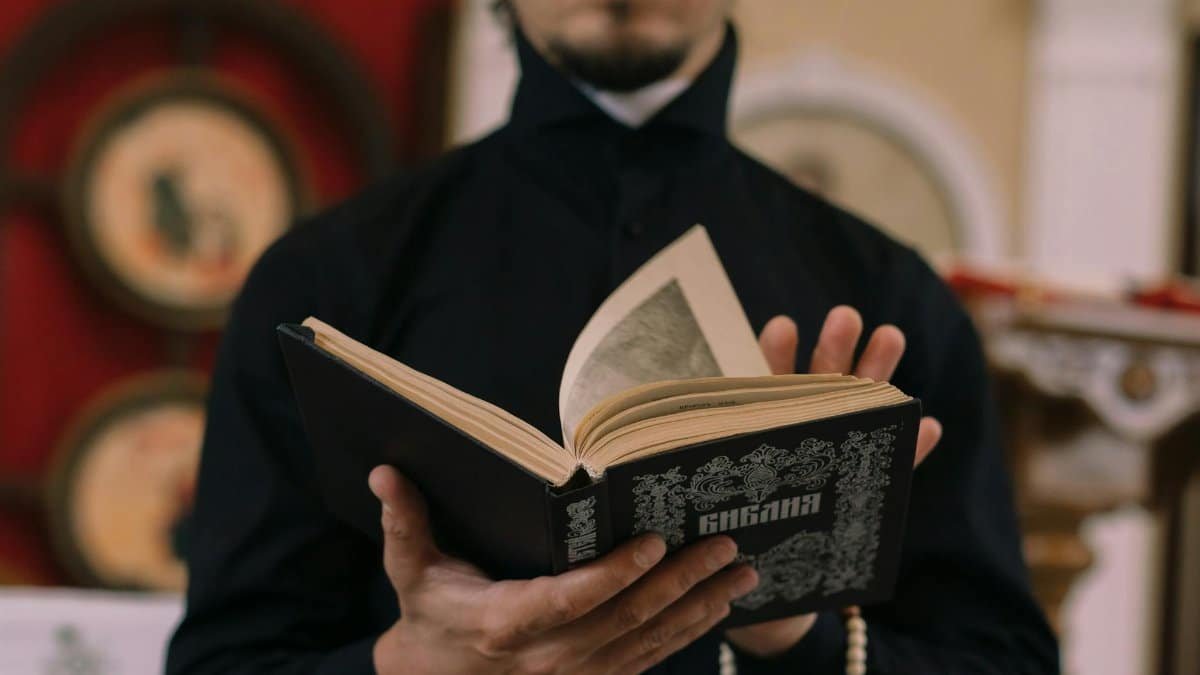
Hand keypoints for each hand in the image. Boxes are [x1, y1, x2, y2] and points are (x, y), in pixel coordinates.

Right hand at [367, 465, 760, 673]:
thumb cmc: (429, 614)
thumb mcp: (410, 570)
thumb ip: (404, 522)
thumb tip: (384, 472)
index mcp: (507, 624)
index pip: (570, 600)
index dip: (614, 576)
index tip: (652, 543)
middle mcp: (549, 658)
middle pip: (626, 620)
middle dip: (680, 582)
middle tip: (724, 547)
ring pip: (648, 643)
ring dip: (698, 607)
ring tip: (741, 572)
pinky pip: (648, 660)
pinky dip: (687, 633)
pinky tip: (718, 605)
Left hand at [724, 307, 943, 657]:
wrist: (757, 602)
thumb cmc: (724, 546)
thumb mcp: (705, 505)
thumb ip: (689, 471)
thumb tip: (645, 443)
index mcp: (757, 432)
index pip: (764, 387)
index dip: (773, 356)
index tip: (781, 327)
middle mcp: (800, 437)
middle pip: (818, 385)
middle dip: (832, 348)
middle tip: (845, 316)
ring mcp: (839, 460)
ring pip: (861, 412)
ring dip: (877, 375)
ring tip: (888, 337)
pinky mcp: (867, 494)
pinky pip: (895, 467)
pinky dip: (912, 448)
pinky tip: (927, 425)